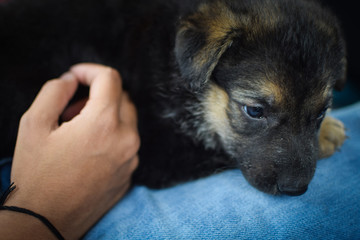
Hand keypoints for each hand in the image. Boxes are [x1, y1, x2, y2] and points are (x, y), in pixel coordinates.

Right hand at [3, 63, 139, 238]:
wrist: (45, 222)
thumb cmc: (37, 175)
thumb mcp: (34, 125)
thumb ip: (54, 91)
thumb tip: (71, 80)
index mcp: (104, 124)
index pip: (111, 79)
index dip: (91, 70)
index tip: (76, 75)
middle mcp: (126, 140)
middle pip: (123, 98)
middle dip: (99, 94)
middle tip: (73, 108)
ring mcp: (131, 159)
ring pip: (127, 120)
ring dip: (106, 115)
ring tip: (78, 129)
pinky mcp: (130, 173)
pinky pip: (127, 142)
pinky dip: (112, 135)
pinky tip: (88, 149)